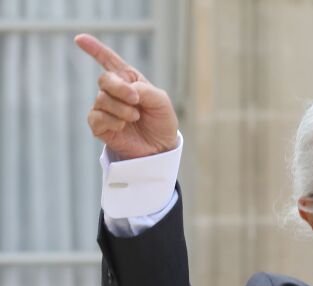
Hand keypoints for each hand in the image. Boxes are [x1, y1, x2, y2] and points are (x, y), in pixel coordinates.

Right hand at [75, 33, 178, 158]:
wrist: (160, 148)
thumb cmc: (161, 122)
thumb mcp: (162, 103)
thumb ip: (146, 91)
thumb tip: (127, 90)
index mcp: (128, 80)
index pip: (108, 60)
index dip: (94, 48)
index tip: (80, 38)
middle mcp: (114, 91)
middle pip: (105, 80)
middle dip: (120, 89)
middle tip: (136, 101)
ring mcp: (104, 108)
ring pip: (102, 100)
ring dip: (122, 110)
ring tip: (135, 118)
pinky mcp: (99, 125)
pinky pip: (96, 118)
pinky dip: (112, 121)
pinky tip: (122, 126)